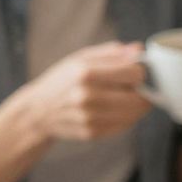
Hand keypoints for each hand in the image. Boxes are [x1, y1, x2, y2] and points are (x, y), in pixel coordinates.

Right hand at [20, 40, 147, 144]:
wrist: (38, 110)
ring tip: (127, 98)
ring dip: (137, 106)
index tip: (135, 72)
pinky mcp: (92, 133)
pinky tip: (116, 111)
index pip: (133, 73)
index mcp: (84, 72)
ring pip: (134, 114)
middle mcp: (86, 96)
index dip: (139, 72)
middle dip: (142, 91)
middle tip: (135, 87)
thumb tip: (138, 49)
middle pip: (137, 97)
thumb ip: (111, 53)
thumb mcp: (81, 58)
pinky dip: (126, 118)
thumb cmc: (61, 81)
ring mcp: (89, 117)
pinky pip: (123, 126)